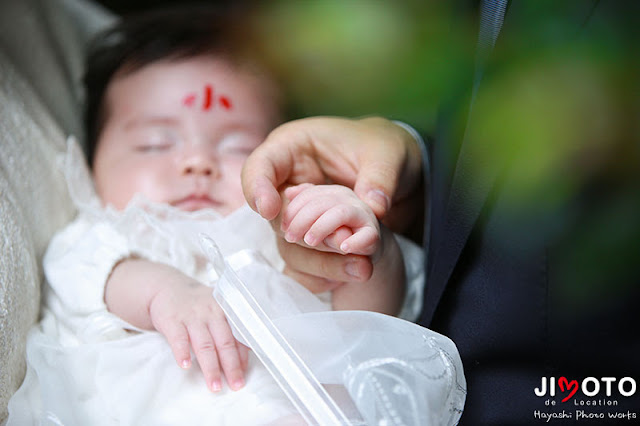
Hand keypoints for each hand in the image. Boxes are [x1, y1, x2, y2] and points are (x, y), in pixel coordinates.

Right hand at [105, 259, 247, 392]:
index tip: (244, 374)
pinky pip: (178, 338)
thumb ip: (231, 329)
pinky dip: (182, 352)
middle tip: (236, 385)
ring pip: (204, 344)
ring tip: (214, 385)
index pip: (237, 336)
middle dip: (231, 366)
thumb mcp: (217, 310)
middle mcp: (211, 312)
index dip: (242, 356)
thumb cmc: (198, 305)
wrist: (167, 288)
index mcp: (225, 310)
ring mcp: (192, 316)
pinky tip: (186, 366)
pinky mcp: (172, 320)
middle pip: (224, 342)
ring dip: (210, 367)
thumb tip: (248, 355)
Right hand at [241, 117, 421, 291]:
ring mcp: (297, 213)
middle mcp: (288, 182)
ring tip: (359, 266)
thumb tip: (374, 207)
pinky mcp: (310, 236)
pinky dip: (328, 268)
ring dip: (320, 258)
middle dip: (300, 232)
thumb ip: (381, 177)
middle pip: (273, 214)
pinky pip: (307, 259)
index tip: (269, 210)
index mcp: (293, 148)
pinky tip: (354, 270)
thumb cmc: (383, 148)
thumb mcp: (389, 153)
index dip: (257, 188)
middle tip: (333, 243)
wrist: (396, 173)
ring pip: (290, 243)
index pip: (260, 166)